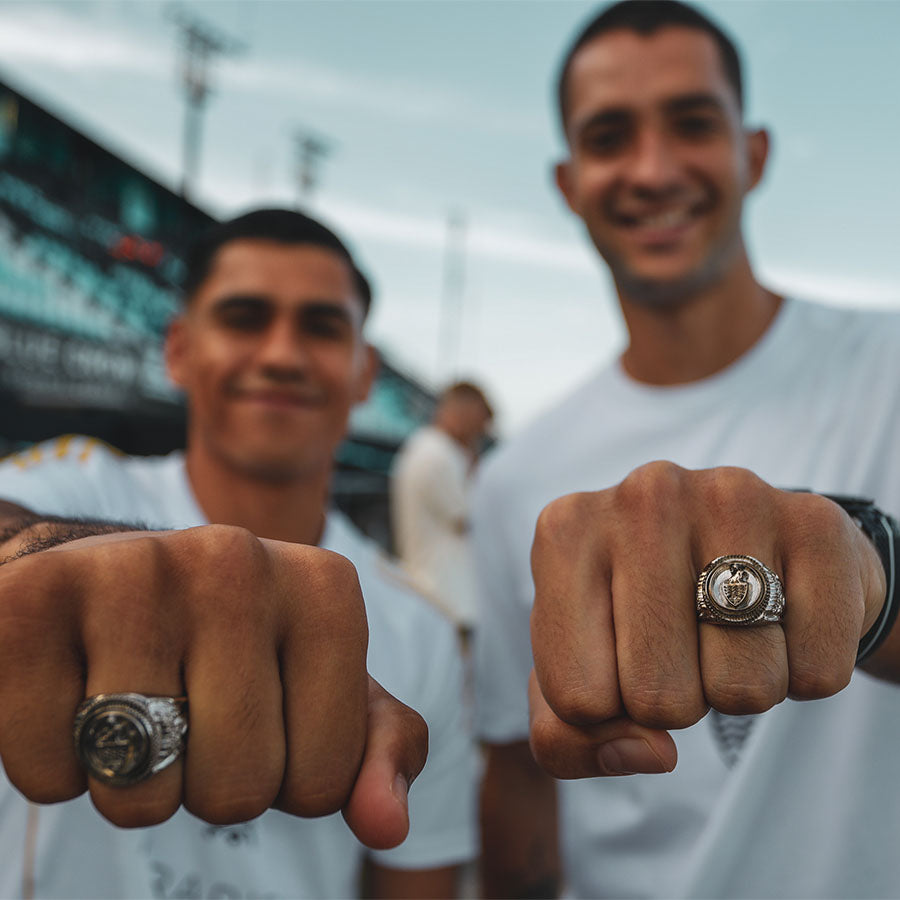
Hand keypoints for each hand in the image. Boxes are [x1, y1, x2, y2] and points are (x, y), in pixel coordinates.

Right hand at [0, 525, 426, 846]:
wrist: (104, 580)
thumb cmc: (230, 648)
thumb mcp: (320, 686)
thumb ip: (375, 749)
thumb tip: (387, 823)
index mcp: (323, 585)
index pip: (325, 780)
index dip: (287, 778)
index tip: (261, 717)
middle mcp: (236, 559)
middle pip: (238, 790)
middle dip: (208, 783)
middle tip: (188, 712)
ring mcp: (132, 570)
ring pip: (144, 793)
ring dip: (134, 784)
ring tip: (132, 701)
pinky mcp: (31, 602)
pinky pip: (48, 777)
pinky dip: (54, 767)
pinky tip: (69, 692)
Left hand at [528, 462, 886, 778]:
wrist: (751, 555)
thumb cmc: (642, 620)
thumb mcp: (579, 675)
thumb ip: (567, 741)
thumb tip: (650, 751)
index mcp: (565, 530)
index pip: (578, 697)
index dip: (608, 709)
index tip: (622, 658)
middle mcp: (643, 496)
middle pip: (657, 696)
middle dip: (676, 701)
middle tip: (684, 646)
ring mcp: (731, 497)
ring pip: (741, 688)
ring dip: (741, 687)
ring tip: (732, 629)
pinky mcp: (816, 522)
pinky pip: (817, 673)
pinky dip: (804, 673)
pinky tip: (785, 619)